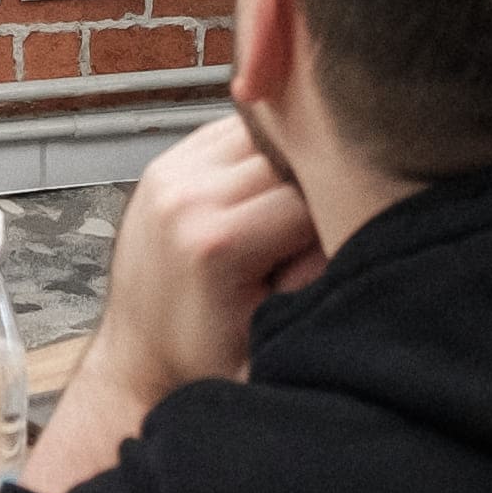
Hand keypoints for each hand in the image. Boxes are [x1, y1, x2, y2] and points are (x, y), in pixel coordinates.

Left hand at [18, 117, 319, 492]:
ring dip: (287, 162)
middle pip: (289, 154)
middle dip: (313, 185)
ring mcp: (170, 174)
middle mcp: (187, 197)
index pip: (313, 196)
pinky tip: (263, 190)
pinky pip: (234, 132)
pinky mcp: (165, 164)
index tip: (335, 242)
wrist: (140, 360)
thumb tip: (351, 220)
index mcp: (215, 243)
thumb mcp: (275, 336)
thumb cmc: (206, 361)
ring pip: (264, 131)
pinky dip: (259, 153)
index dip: (336, 218)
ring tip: (286, 211)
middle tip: (313, 229)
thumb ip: (317, 278)